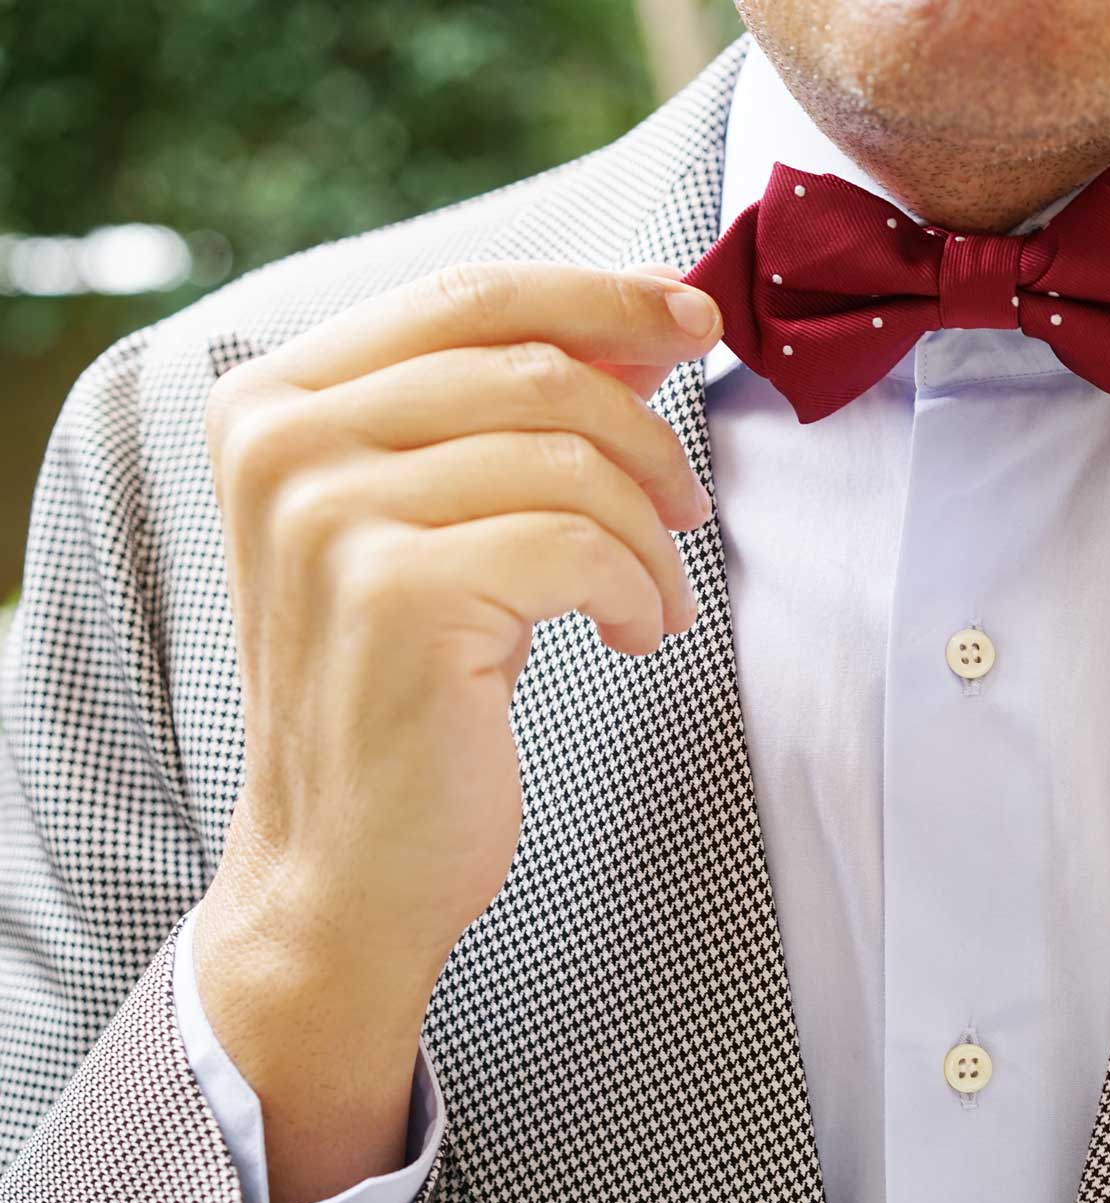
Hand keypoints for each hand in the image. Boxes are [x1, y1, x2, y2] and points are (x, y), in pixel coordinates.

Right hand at [190, 260, 721, 1202]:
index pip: (471, 294)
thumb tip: (646, 318)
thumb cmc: (408, 683)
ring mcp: (326, 513)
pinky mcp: (393, 592)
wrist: (347, 861)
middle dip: (648, 436)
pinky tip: (632, 636)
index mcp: (275, 396)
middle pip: (536, 366)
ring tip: (654, 594)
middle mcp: (281, 438)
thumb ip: (512, 410)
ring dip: (650, 532)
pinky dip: (638, 591)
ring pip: (571, 458)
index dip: (603, 295)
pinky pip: (580, 544)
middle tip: (688, 509)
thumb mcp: (444, 518)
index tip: (695, 321)